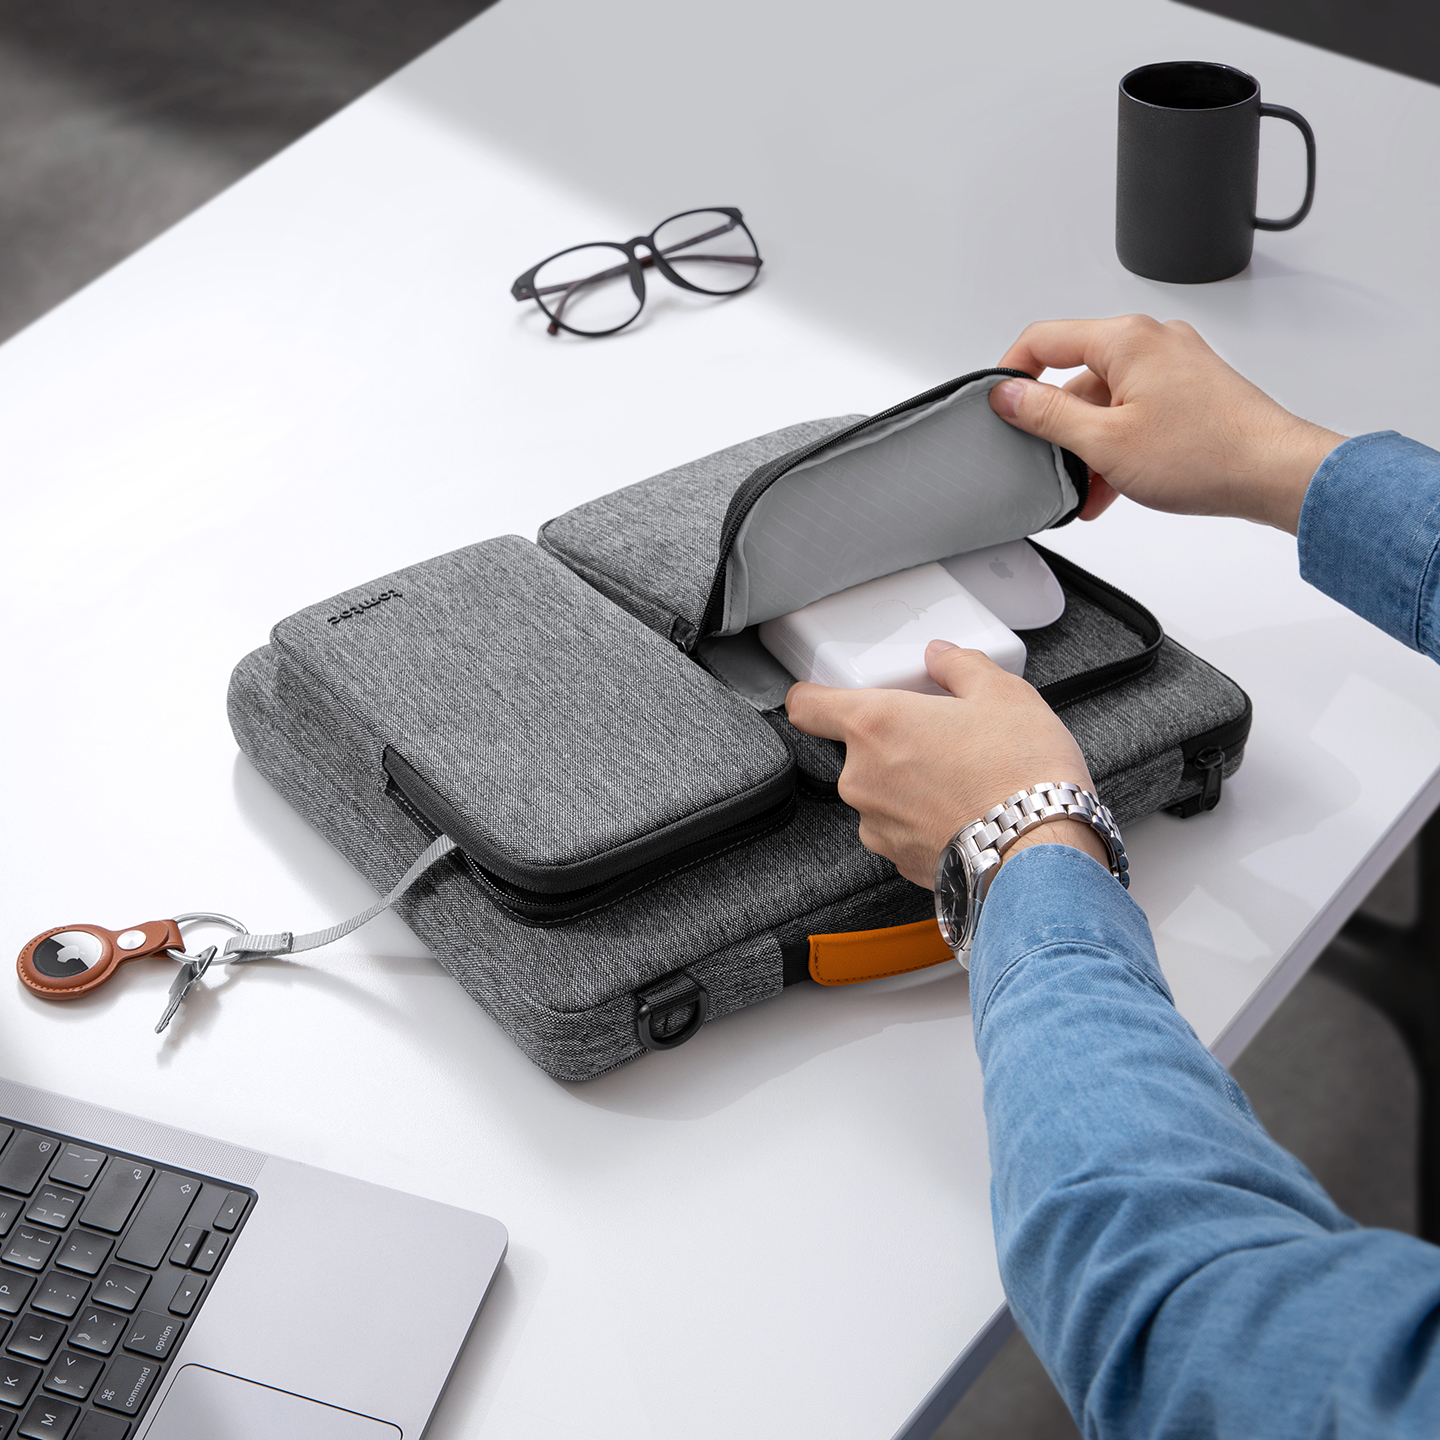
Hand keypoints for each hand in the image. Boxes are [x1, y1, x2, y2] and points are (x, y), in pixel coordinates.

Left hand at [785, 641, 1108, 887]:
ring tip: (963, 777)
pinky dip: (923, 818)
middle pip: (856, 749)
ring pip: (880, 792)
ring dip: (908, 783)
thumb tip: (943, 656)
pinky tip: (965, 809)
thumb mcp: (1002, 693)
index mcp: (875, 725)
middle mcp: (862, 778)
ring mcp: (876, 825)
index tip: (828, 693)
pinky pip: (900, 828)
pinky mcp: (898, 860)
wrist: (1042, 855)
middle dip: (893, 741)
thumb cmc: (1021, 775)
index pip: (806, 705)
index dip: (814, 695)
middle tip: (940, 736)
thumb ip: (959, 665)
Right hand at [989, 315, 1343, 533]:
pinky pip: (1135, 412)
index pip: (1043, 339)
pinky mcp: (1190, 392)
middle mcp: (1152, 341)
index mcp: (1126, 339)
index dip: (1011, 372)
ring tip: (1092, 488)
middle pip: (1076, 376)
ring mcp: (1175, 366)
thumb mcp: (1104, 441)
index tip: (999, 406)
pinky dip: (1119, 445)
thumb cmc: (1208, 453)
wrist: (1275, 473)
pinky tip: (1117, 483)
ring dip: (1090, 445)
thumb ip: (1046, 415)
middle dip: (1059, 427)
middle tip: (1053, 465)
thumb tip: (1007, 395)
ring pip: (1106, 402)